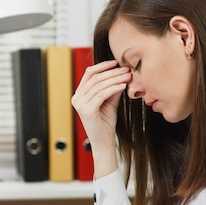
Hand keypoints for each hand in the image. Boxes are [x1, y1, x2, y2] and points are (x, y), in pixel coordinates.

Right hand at [71, 60, 130, 176]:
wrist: (104, 141)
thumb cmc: (106, 123)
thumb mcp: (109, 101)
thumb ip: (112, 87)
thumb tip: (121, 73)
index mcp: (79, 94)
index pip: (89, 73)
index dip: (102, 66)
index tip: (116, 63)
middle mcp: (77, 98)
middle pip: (95, 78)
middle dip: (112, 72)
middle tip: (126, 70)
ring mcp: (80, 104)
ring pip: (99, 85)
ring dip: (115, 79)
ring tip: (127, 77)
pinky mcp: (87, 110)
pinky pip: (102, 94)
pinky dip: (114, 88)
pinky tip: (123, 86)